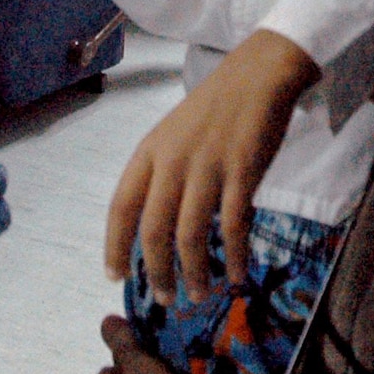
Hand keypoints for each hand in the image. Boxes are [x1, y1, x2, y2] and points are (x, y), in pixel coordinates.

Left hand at [105, 29, 318, 302]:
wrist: (258, 75)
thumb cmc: (214, 107)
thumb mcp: (174, 134)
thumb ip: (163, 174)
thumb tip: (155, 225)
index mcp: (149, 151)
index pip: (121, 206)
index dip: (114, 246)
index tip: (116, 276)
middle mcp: (172, 161)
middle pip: (153, 230)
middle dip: (157, 272)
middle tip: (164, 298)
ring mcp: (207, 167)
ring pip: (190, 235)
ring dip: (194, 272)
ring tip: (198, 294)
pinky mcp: (242, 173)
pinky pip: (234, 226)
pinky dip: (235, 256)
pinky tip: (237, 275)